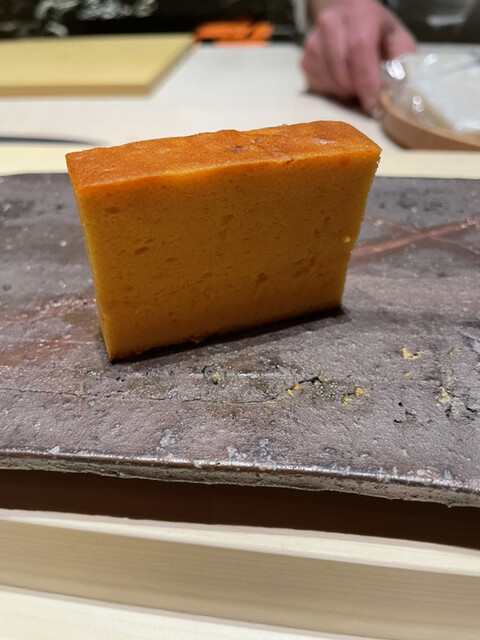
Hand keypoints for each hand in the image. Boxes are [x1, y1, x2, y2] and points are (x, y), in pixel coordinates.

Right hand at [301, 0, 415, 113]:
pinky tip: (342, 82)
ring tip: (356, 85)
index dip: (367, 81)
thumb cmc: (375, 31)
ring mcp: (313, 41)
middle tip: (368, 95)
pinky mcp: (304, 59)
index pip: (359, 47)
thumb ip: (402, 59)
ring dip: (345, 92)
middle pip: (342, 68)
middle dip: (357, 90)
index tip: (373, 104)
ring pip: (329, 80)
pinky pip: (318, 86)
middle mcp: (331, 22)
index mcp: (360, 12)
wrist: (345, 17)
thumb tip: (399, 90)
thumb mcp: (396, 37)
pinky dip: (333, 91)